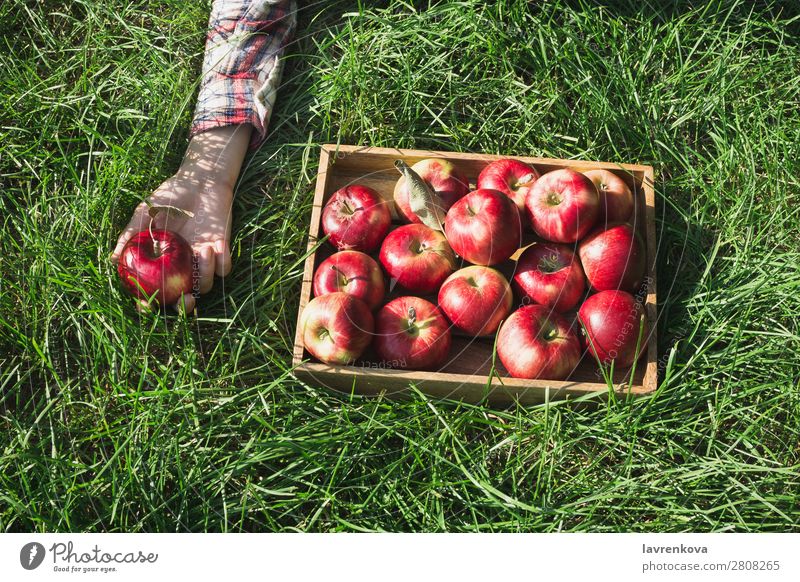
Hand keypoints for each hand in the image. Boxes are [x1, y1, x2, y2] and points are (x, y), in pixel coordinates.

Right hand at [112, 125, 251, 312]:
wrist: (200, 180)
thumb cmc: (170, 196)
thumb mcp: (145, 213)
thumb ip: (130, 234)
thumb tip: (112, 259)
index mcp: (161, 262)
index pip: (155, 291)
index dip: (150, 304)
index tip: (147, 305)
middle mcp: (182, 266)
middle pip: (184, 299)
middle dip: (186, 307)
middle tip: (187, 300)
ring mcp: (203, 260)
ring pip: (206, 284)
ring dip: (206, 274)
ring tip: (203, 249)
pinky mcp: (222, 250)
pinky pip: (225, 268)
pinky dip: (221, 262)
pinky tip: (215, 245)